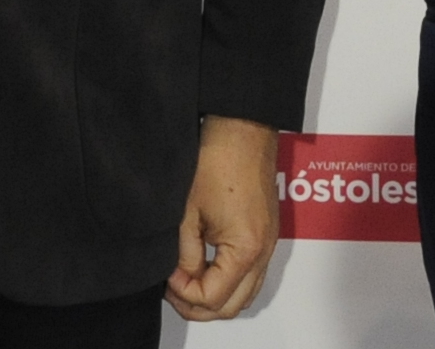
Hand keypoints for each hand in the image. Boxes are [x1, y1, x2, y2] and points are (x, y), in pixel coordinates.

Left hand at [166, 116, 278, 321]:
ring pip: (245, 293)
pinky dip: (229, 278)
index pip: (213, 298)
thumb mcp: (187, 211)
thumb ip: (183, 253)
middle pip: (233, 306)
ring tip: (186, 278)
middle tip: (172, 288)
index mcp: (245, 250)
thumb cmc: (218, 158)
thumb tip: (178, 277)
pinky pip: (251, 272)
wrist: (242, 127)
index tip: (166, 276)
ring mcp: (268, 243)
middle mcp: (263, 252)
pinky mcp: (266, 232)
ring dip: (216, 294)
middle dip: (200, 304)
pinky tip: (205, 263)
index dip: (183, 293)